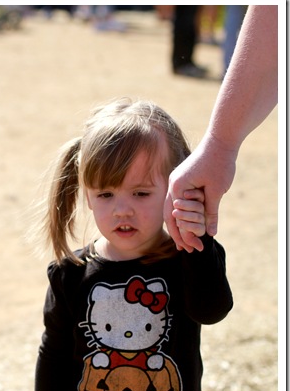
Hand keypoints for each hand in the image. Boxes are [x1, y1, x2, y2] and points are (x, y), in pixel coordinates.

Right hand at [164, 134, 236, 250]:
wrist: (220, 140)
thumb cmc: (218, 163)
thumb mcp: (216, 191)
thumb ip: (210, 212)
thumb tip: (210, 233)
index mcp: (177, 187)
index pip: (174, 217)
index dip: (183, 235)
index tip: (192, 247)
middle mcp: (173, 185)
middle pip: (169, 215)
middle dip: (178, 233)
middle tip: (186, 249)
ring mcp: (177, 182)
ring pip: (172, 209)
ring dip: (180, 224)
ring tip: (187, 240)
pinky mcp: (183, 180)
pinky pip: (179, 201)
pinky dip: (184, 214)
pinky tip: (190, 222)